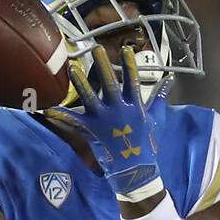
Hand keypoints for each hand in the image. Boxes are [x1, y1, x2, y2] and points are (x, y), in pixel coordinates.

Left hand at [46, 45, 169, 200]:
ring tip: (72, 68)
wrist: (135, 170)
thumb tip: (171, 79)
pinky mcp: (92, 131)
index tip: (125, 49)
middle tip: (96, 49)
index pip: (132, 80)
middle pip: (109, 84)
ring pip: (90, 98)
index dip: (129, 64)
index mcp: (134, 105)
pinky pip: (74, 120)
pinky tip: (48, 107)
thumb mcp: (156, 118)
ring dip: (81, 83)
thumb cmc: (146, 143)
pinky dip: (61, 114)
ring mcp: (104, 120)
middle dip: (103, 66)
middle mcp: (119, 110)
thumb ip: (160, 96)